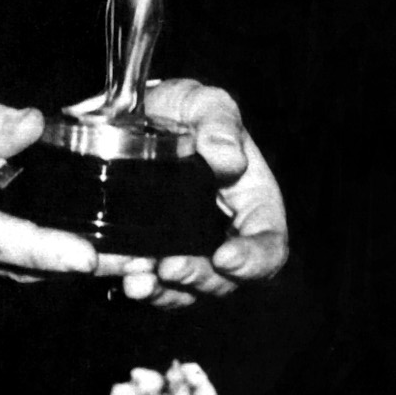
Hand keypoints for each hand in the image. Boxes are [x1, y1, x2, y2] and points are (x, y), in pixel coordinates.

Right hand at [0, 80, 111, 288]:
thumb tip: (36, 128)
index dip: (40, 248)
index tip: (87, 256)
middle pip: (10, 266)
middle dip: (77, 266)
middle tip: (141, 259)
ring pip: (5, 276)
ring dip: (59, 269)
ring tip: (122, 256)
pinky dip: (30, 264)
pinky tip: (67, 249)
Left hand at [120, 77, 289, 309]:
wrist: (136, 117)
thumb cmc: (184, 110)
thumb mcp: (203, 102)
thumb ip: (219, 122)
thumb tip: (228, 159)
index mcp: (254, 203)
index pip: (269, 244)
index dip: (254, 259)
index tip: (226, 258)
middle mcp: (226, 234)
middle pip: (227, 278)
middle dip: (200, 278)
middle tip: (169, 268)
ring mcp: (193, 250)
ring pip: (190, 290)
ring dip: (166, 292)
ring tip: (139, 282)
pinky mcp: (158, 255)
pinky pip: (157, 285)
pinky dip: (143, 287)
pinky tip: (125, 279)